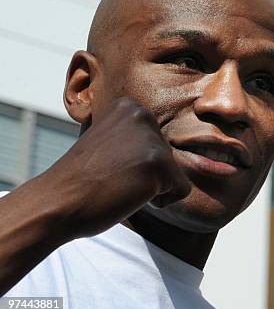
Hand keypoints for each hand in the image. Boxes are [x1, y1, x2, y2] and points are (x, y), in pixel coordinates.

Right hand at [34, 97, 190, 238]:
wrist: (57, 201)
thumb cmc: (79, 178)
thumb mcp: (107, 140)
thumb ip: (132, 135)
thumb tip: (156, 140)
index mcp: (129, 106)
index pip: (157, 142)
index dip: (135, 163)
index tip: (107, 164)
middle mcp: (142, 115)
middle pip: (168, 156)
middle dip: (145, 175)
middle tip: (112, 176)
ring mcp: (152, 139)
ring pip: (174, 173)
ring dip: (150, 188)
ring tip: (119, 184)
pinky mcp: (160, 164)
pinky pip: (182, 190)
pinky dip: (160, 202)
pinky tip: (130, 195)